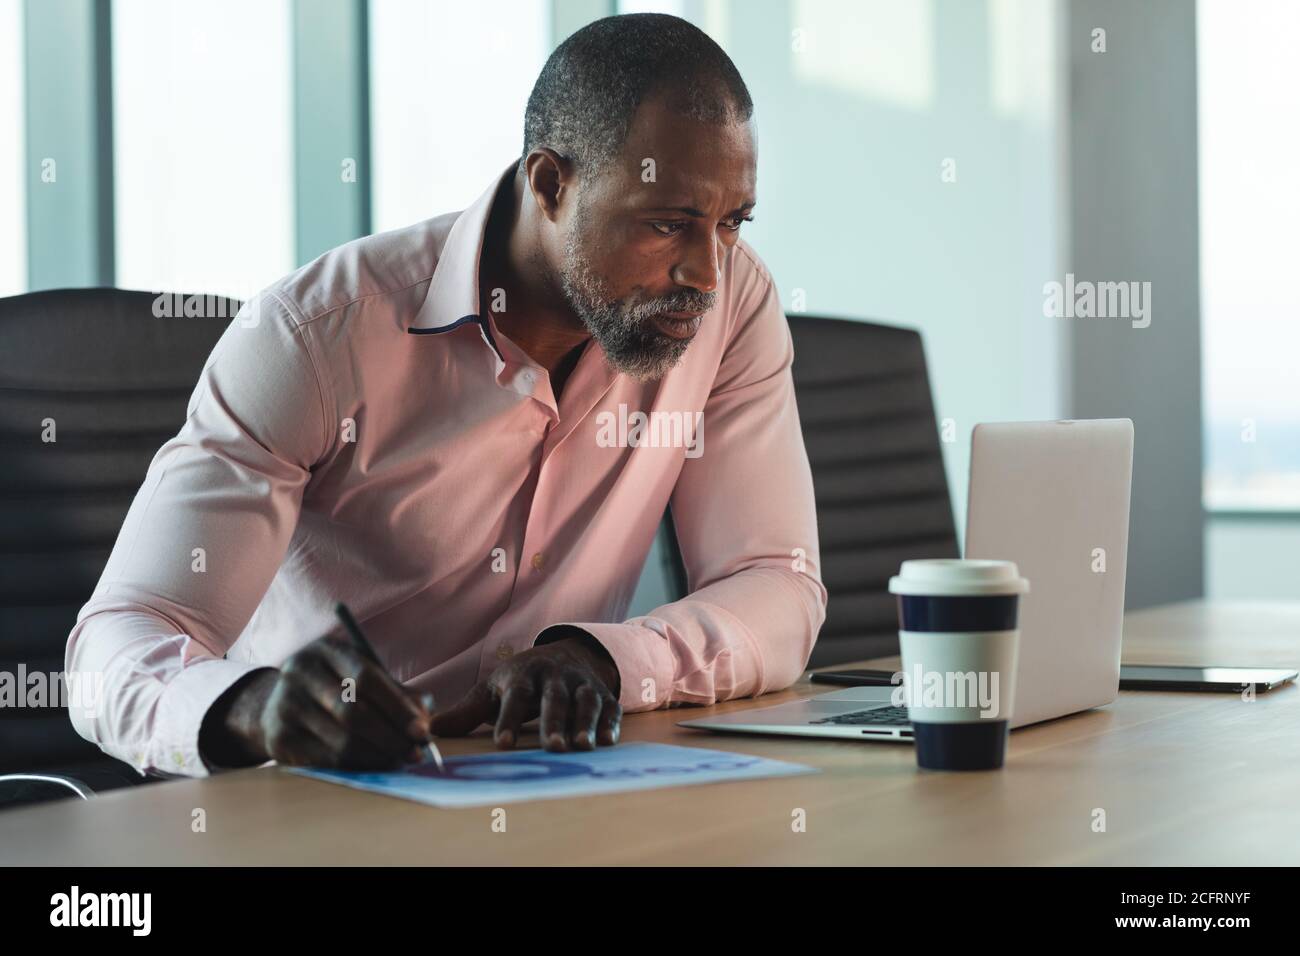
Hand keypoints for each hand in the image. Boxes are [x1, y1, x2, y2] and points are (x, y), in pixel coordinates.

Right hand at [199, 633, 431, 770]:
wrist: (279, 704)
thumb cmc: (337, 688)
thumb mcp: (363, 677)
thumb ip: (398, 694)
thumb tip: (426, 720)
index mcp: (326, 649)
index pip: (366, 678)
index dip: (397, 707)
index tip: (422, 731)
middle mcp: (299, 672)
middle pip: (353, 711)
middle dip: (391, 737)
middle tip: (415, 754)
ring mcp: (284, 705)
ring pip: (341, 740)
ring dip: (378, 756)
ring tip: (399, 761)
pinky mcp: (279, 738)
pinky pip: (326, 760)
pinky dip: (356, 767)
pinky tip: (374, 767)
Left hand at [430, 634, 621, 751]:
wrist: (565, 654)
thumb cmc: (521, 681)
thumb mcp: (493, 690)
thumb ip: (465, 712)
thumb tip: (428, 730)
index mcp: (524, 675)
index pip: (516, 696)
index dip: (509, 719)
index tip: (503, 745)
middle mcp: (555, 677)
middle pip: (555, 698)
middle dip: (554, 722)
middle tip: (552, 747)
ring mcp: (582, 685)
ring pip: (586, 701)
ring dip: (585, 722)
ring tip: (582, 747)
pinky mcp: (604, 695)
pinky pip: (610, 708)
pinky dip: (610, 724)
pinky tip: (607, 742)